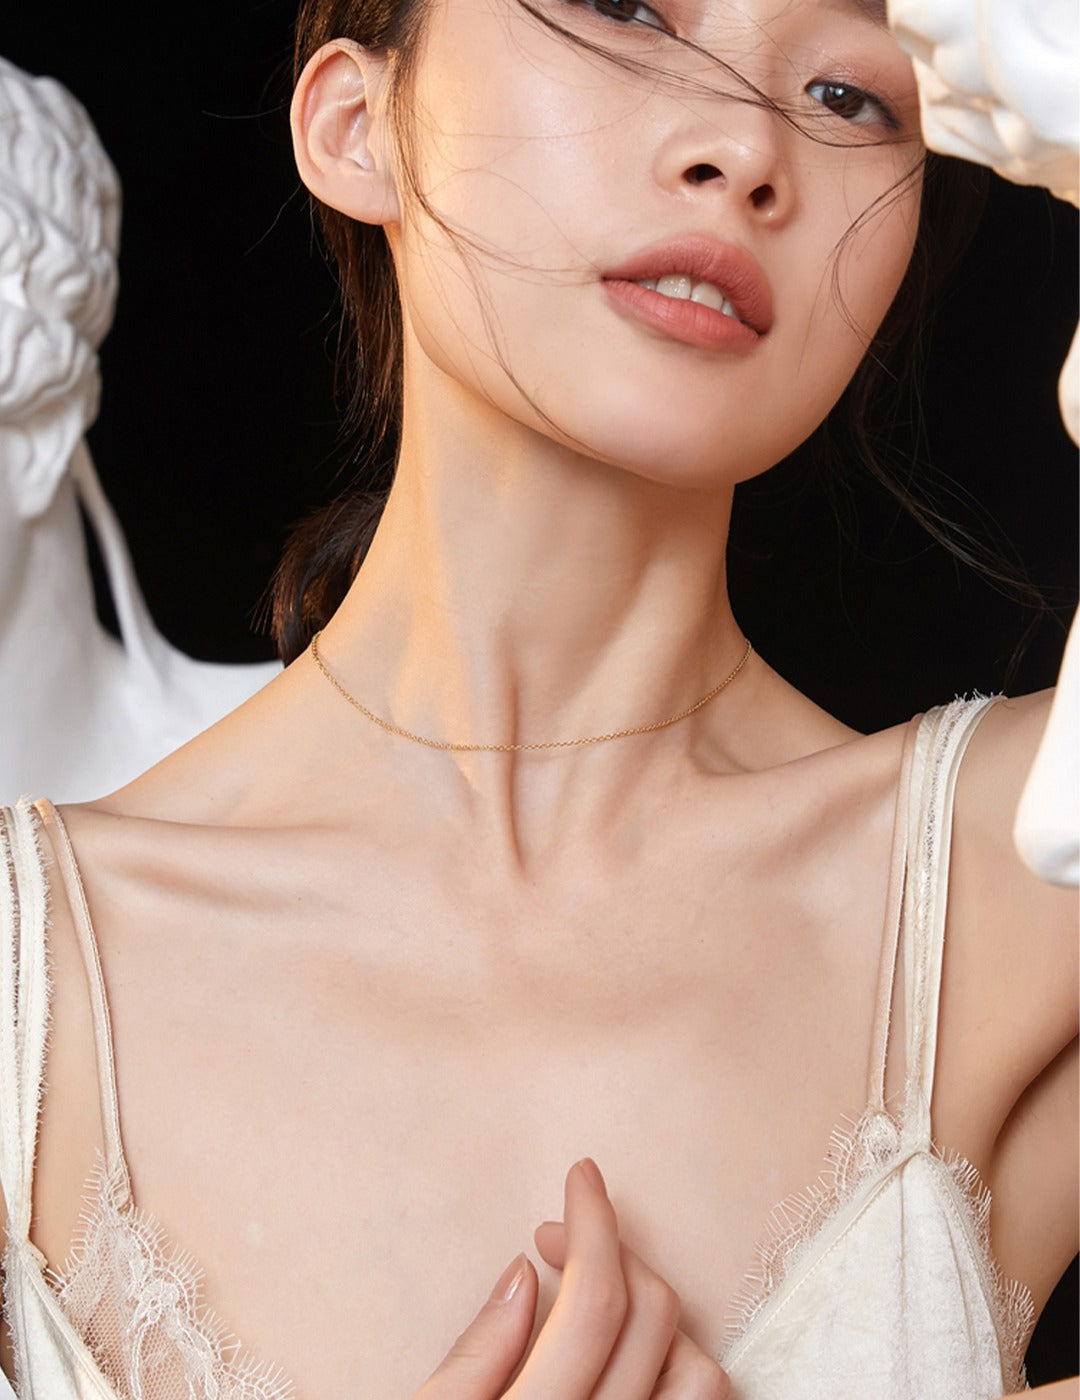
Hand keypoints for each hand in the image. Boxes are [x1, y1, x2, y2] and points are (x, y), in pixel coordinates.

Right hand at [414, 1158, 729, 1398]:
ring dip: (659, 1313)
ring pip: (701, 1374)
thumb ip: (472, 1359)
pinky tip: (623, 1355)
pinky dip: (676, 1369)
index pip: (597, 1300)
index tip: (580, 1176)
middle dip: (617, 1250)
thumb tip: (523, 1273)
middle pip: (654, 1319)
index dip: (595, 1222)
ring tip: (597, 1299)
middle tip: (558, 1239)